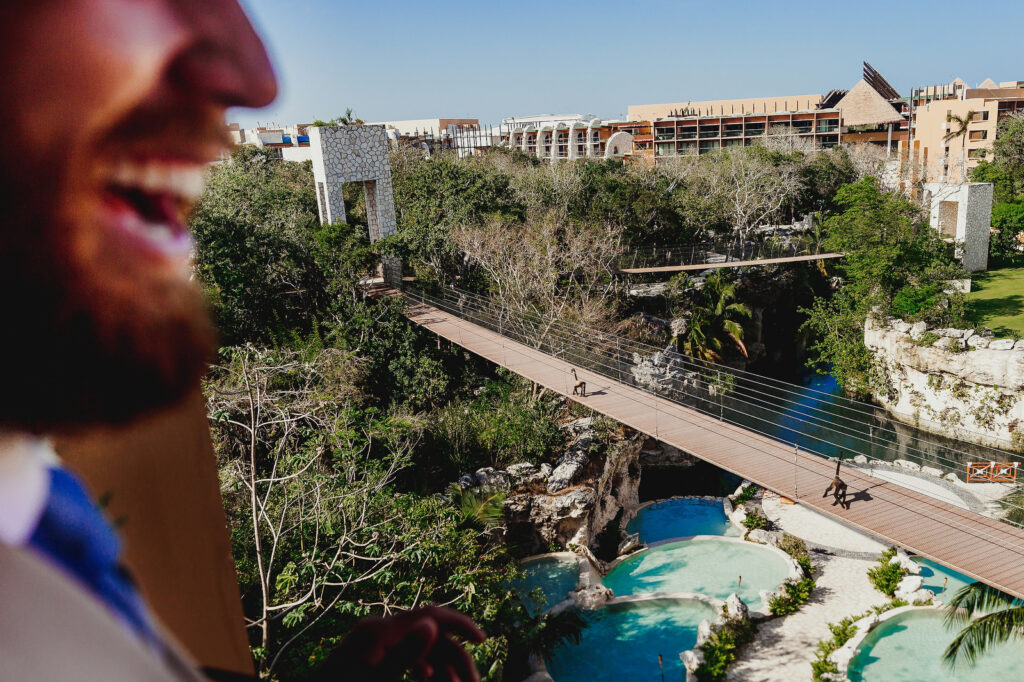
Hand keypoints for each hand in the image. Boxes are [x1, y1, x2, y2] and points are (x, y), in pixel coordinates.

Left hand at [316, 606, 485, 681]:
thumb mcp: (377, 678)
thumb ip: (404, 653)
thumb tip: (431, 624)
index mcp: (379, 630)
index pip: (429, 615)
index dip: (459, 623)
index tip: (482, 639)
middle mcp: (378, 630)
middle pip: (427, 635)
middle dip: (453, 657)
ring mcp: (373, 643)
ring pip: (418, 648)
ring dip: (440, 665)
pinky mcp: (369, 655)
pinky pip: (404, 654)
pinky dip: (422, 665)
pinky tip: (428, 678)